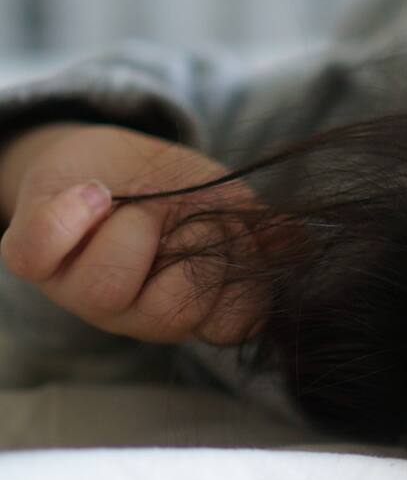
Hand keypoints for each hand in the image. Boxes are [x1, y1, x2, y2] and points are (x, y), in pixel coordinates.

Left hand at [0, 123, 268, 344]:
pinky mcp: (34, 260)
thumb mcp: (231, 204)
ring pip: (105, 289)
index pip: (231, 323)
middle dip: (192, 245)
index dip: (239, 280)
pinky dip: (66, 217)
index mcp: (196, 305)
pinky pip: (35, 255)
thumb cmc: (177, 189)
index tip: (233, 237)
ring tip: (132, 206)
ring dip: (132, 227)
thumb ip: (264, 230)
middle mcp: (140, 312)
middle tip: (183, 217)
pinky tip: (91, 194)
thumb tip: (299, 243)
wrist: (112, 157)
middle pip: (171, 314)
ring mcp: (84, 293)